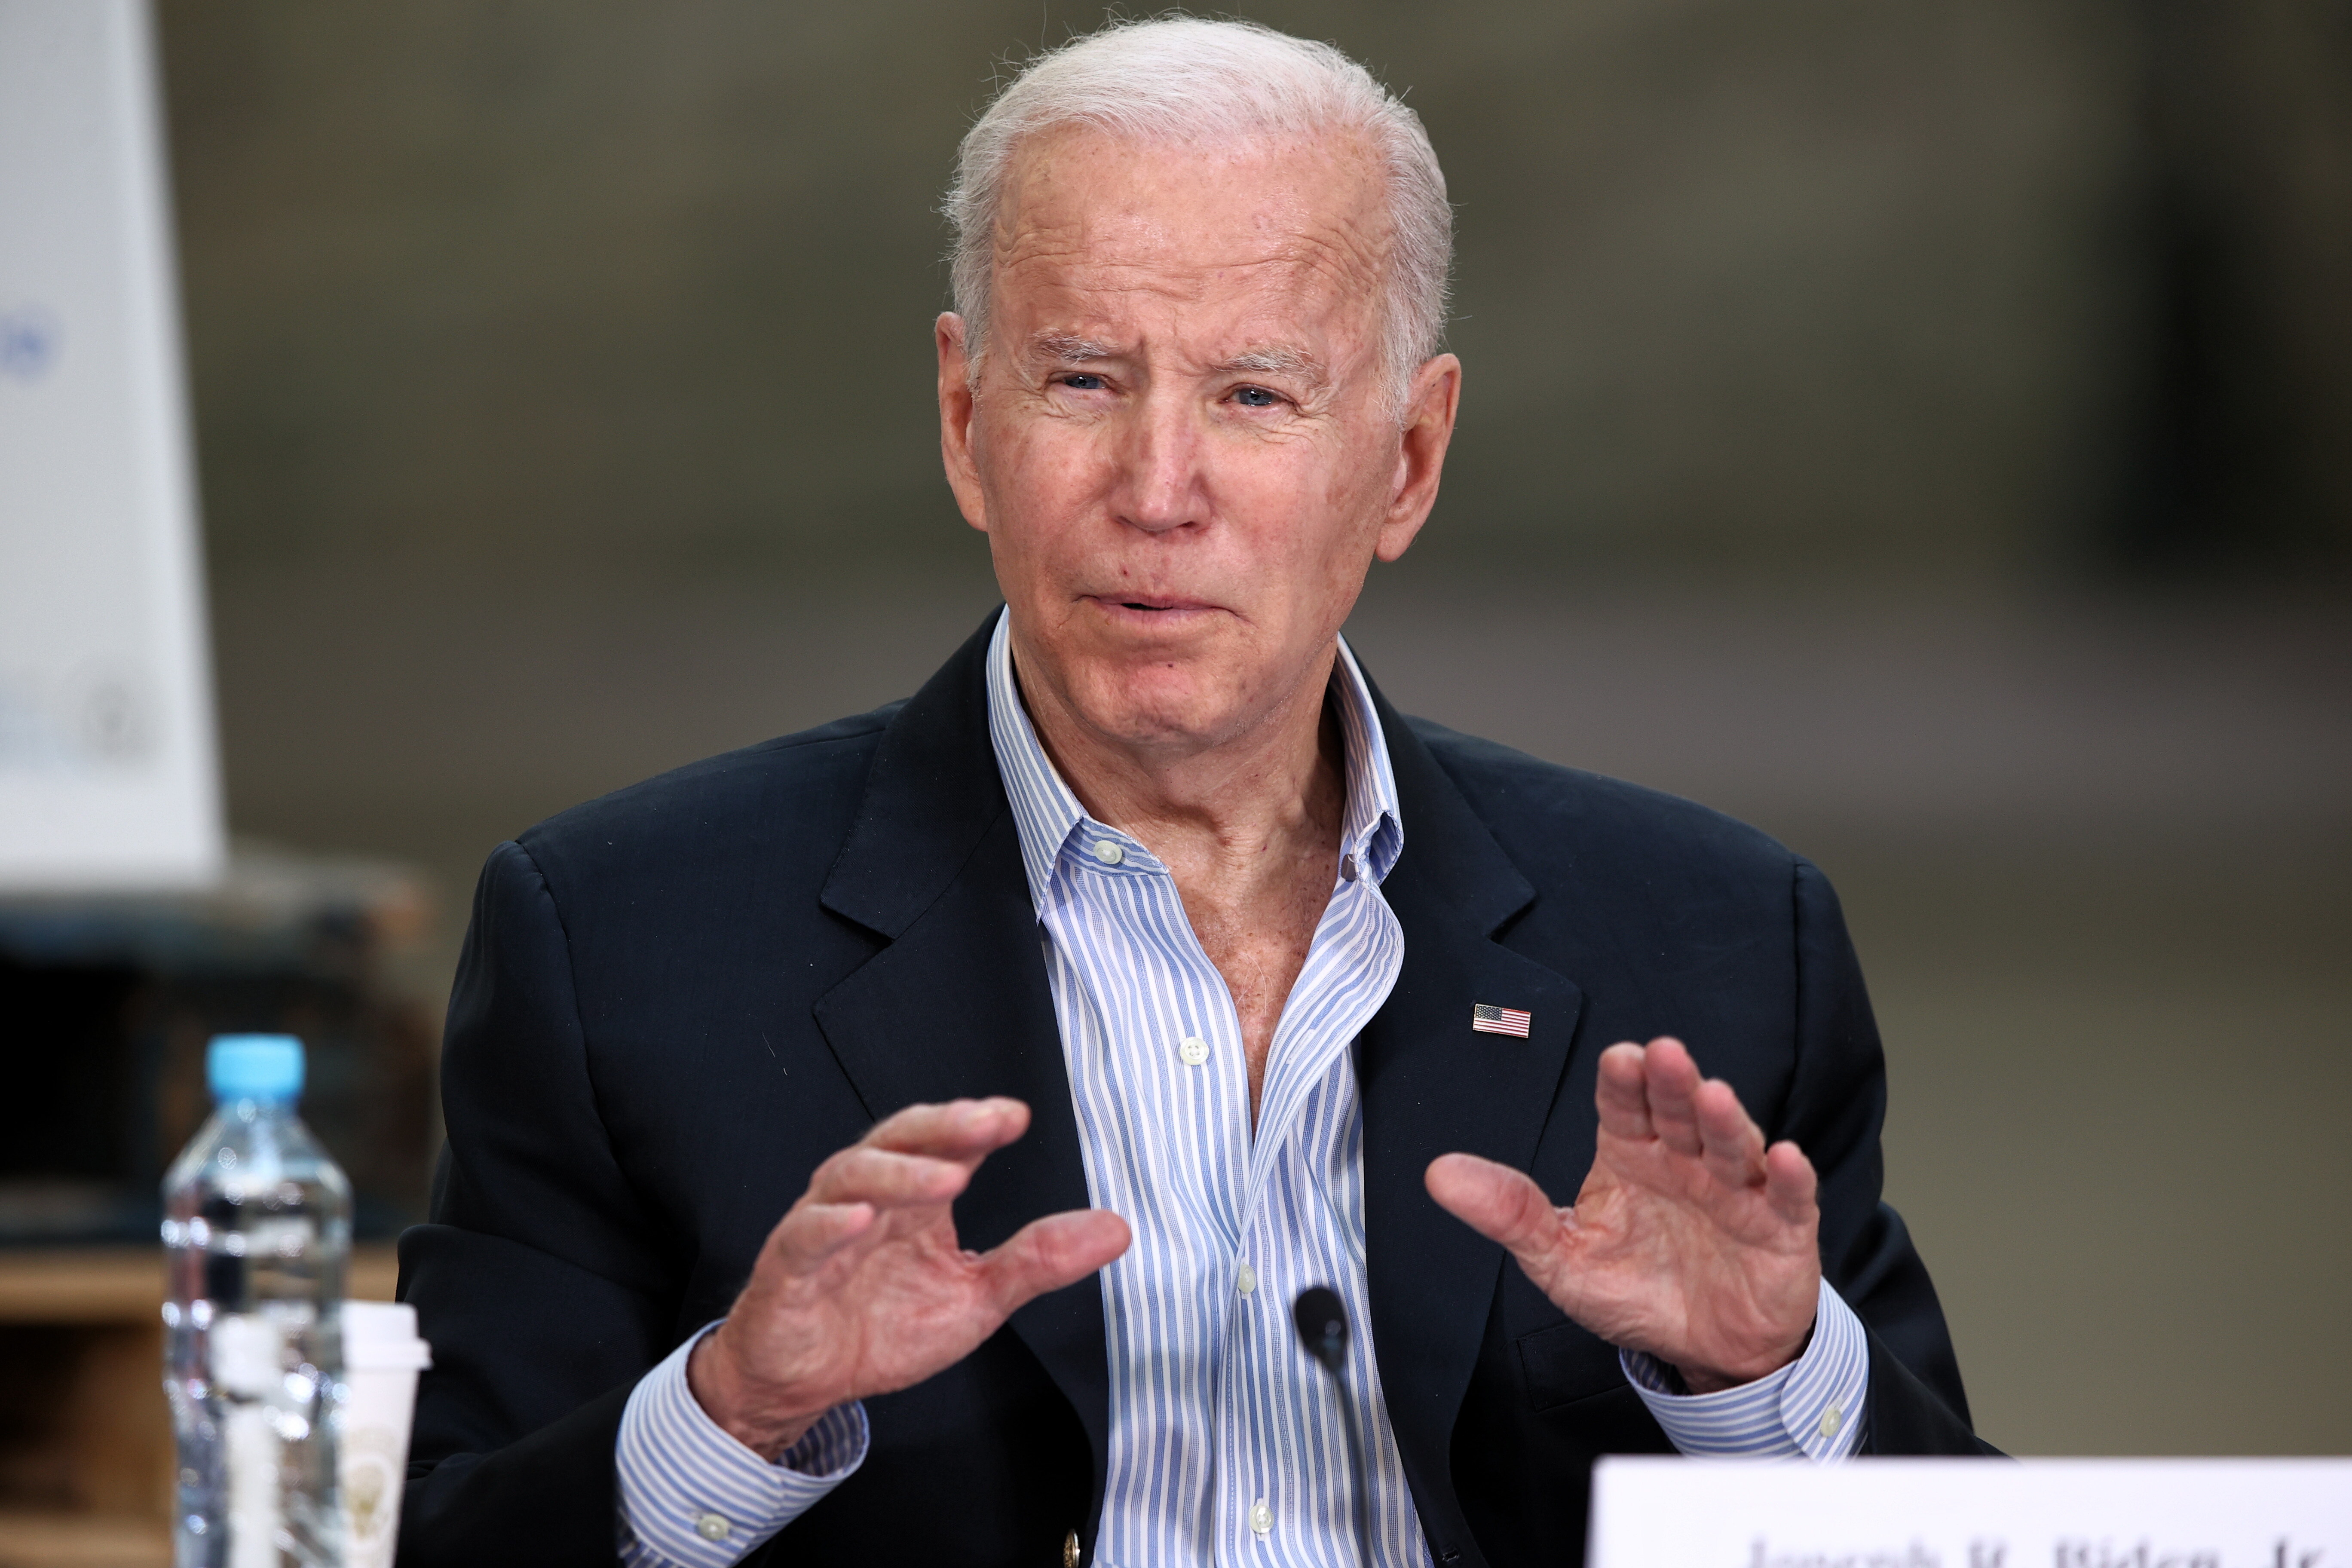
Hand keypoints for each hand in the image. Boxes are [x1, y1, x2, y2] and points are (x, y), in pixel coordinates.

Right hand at [688, 1098, 1130, 1456]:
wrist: (808, 1382)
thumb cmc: (884, 1327)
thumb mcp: (977, 1298)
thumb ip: (1039, 1261)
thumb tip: (1116, 1229)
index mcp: (916, 1198)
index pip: (948, 1142)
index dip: (978, 1123)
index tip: (1018, 1116)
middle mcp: (869, 1196)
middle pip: (901, 1139)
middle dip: (944, 1125)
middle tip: (988, 1122)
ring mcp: (825, 1225)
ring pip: (853, 1175)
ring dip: (901, 1174)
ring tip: (948, 1177)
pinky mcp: (787, 1267)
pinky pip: (804, 1235)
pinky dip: (829, 1224)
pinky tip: (859, 1219)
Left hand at [1426, 1037, 1818, 1391]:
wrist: (1705, 1350)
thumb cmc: (1637, 1291)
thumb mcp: (1560, 1258)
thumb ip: (1510, 1212)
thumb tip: (1439, 1173)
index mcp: (1631, 1155)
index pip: (1623, 1106)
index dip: (1622, 1081)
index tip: (1617, 1058)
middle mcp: (1685, 1161)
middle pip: (1678, 1112)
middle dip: (1671, 1083)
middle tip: (1663, 1055)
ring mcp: (1737, 1191)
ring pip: (1732, 1145)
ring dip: (1725, 1119)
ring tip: (1712, 1096)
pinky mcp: (1781, 1230)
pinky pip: (1790, 1199)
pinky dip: (1790, 1178)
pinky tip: (1784, 1158)